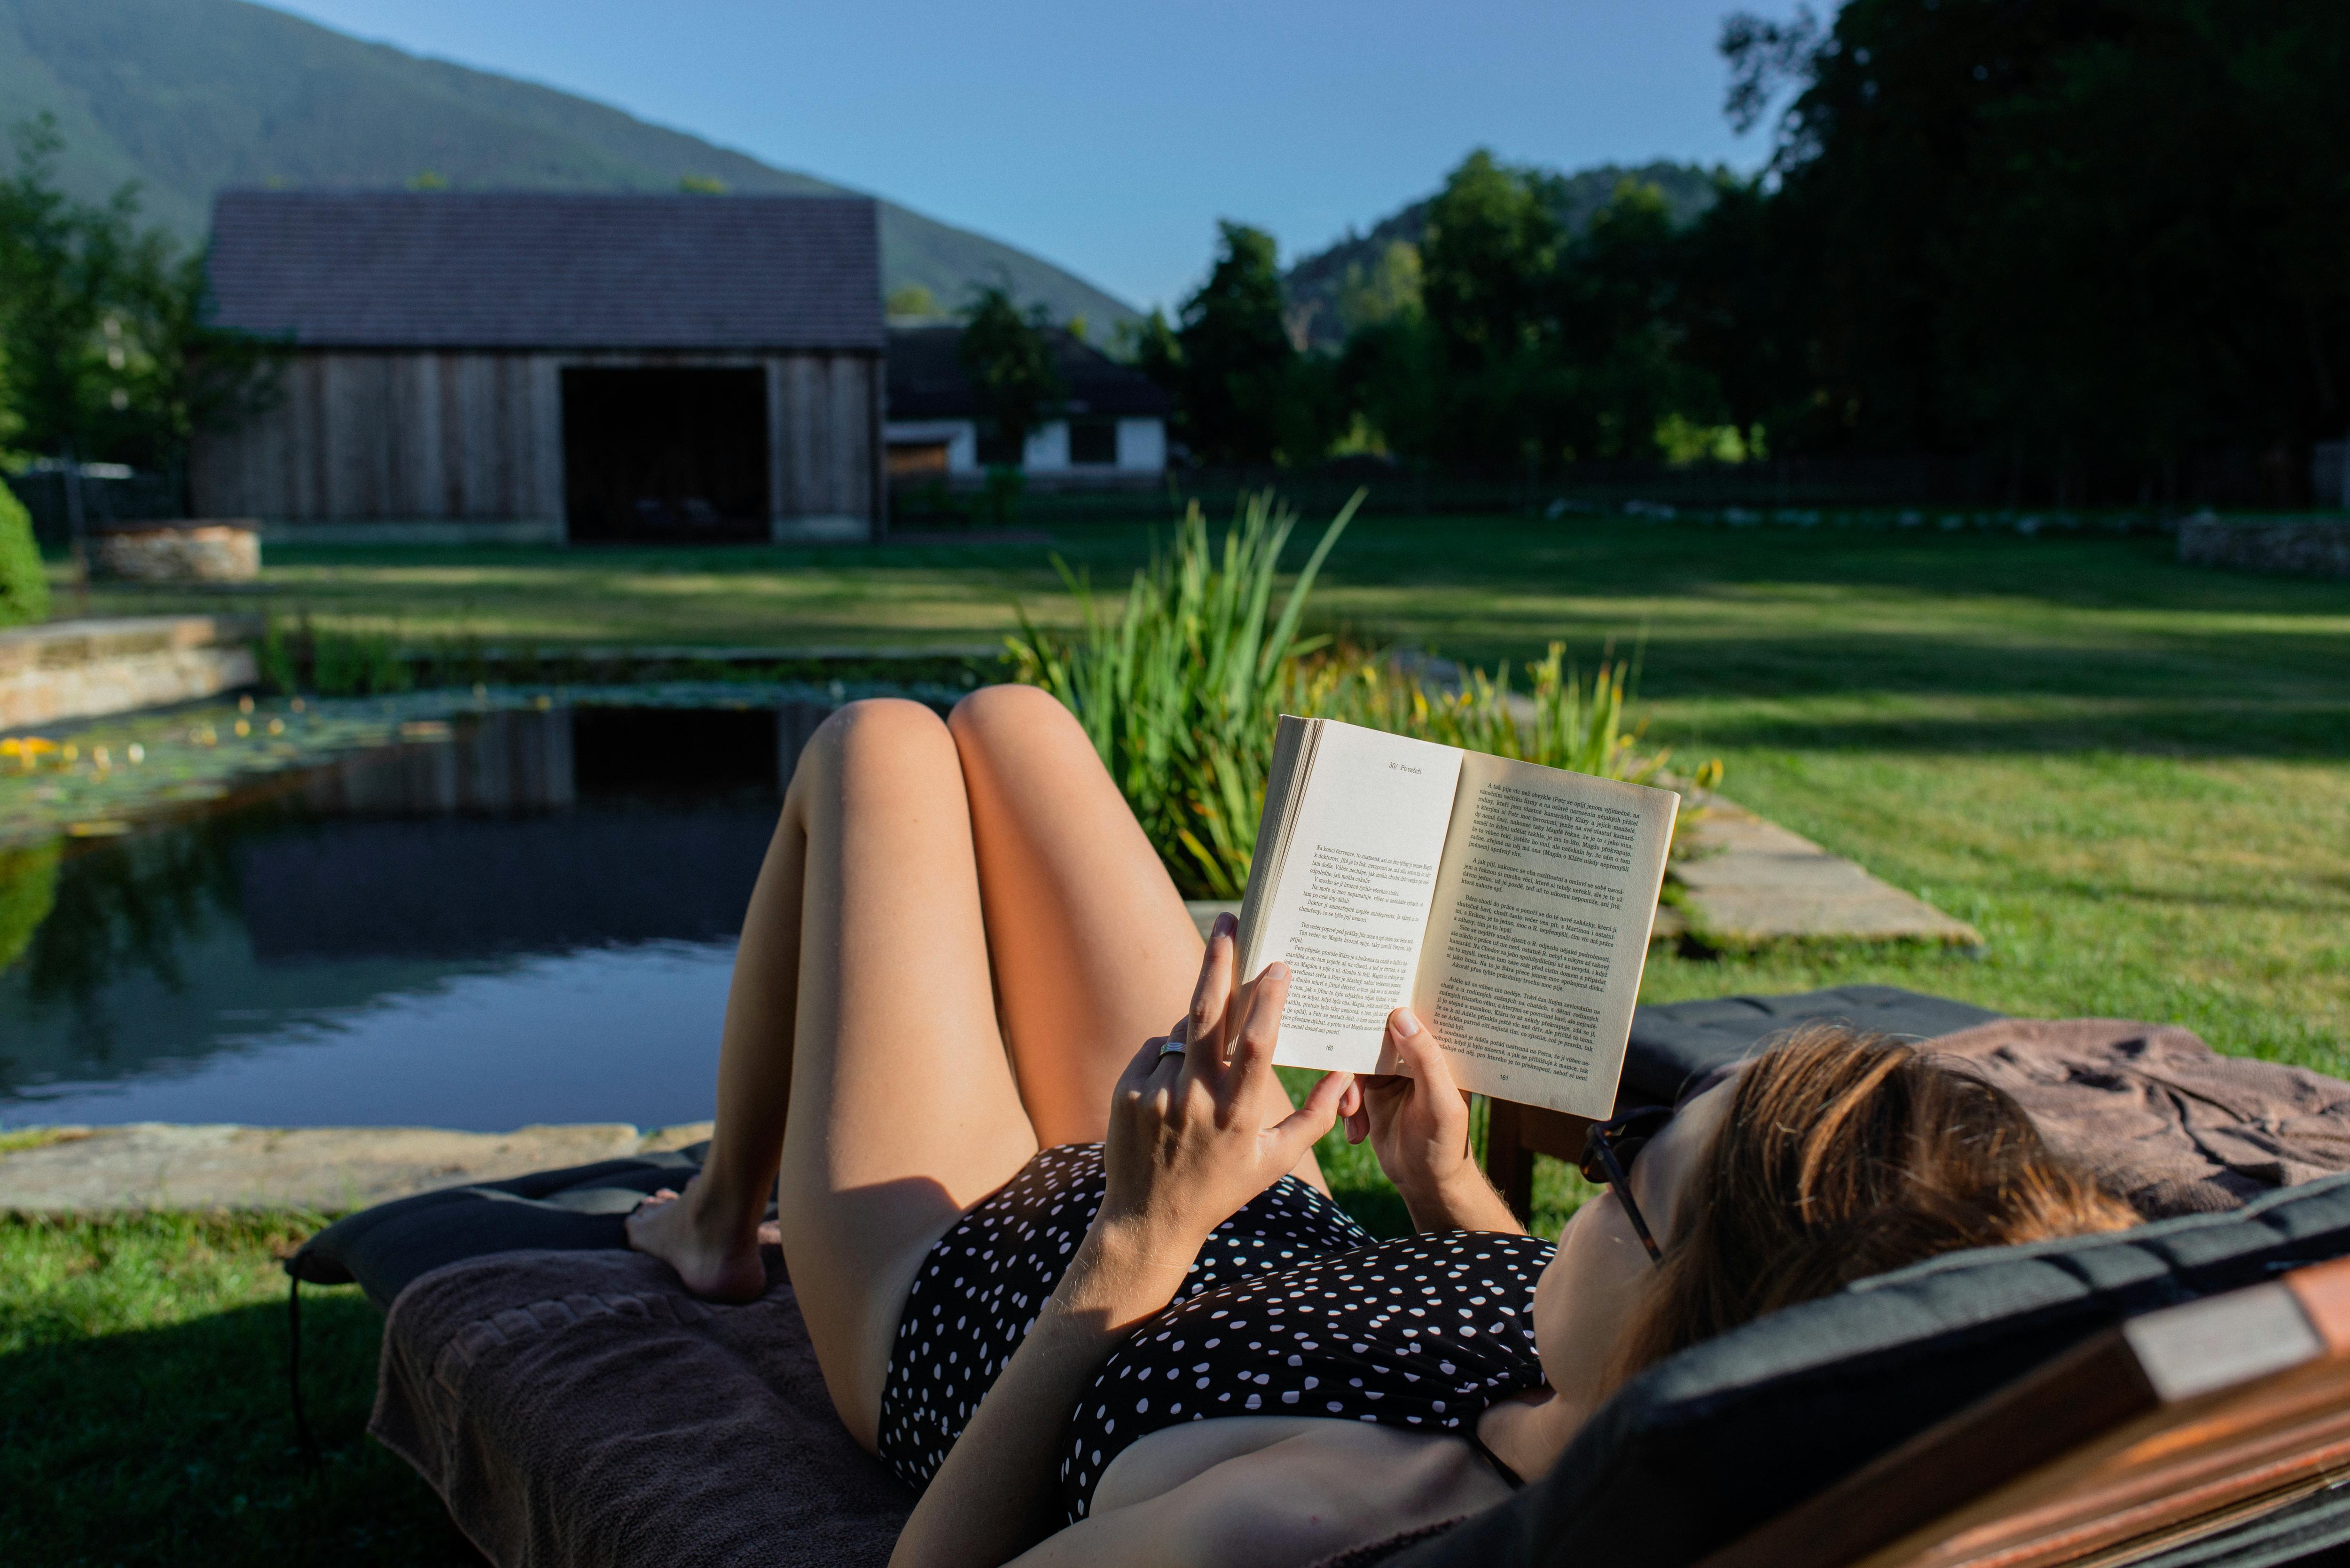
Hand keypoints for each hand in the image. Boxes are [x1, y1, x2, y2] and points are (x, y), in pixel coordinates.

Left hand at [1083, 914, 1351, 1315]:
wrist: (1147, 1218)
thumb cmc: (1221, 1188)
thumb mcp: (1275, 1161)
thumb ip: (1316, 1118)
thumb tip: (1346, 1073)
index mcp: (1236, 1114)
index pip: (1255, 1045)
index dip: (1268, 1001)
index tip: (1279, 965)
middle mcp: (1195, 1099)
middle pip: (1206, 1013)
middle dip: (1219, 961)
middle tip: (1228, 921)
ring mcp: (1157, 1093)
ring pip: (1183, 1032)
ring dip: (1200, 1022)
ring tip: (1209, 1045)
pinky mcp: (1128, 1089)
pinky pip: (1157, 1050)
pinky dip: (1173, 1055)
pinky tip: (1179, 1083)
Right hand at [1345, 1007, 1519, 1233]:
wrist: (1425, 1183)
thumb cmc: (1443, 1145)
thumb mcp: (1438, 1102)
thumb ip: (1424, 1058)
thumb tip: (1401, 1014)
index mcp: (1440, 1051)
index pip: (1418, 1015)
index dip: (1394, 1002)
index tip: (1367, 992)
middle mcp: (1416, 1055)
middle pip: (1379, 1034)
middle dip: (1356, 1053)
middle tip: (1342, 1071)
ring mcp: (1393, 1072)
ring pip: (1358, 1060)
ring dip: (1348, 1088)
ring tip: (1349, 1113)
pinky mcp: (1373, 1090)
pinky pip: (1349, 1083)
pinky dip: (1346, 1105)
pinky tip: (1356, 1132)